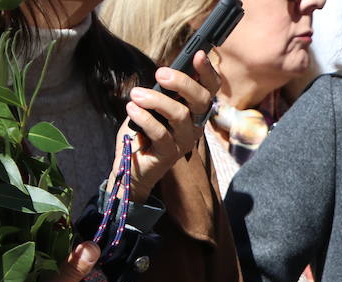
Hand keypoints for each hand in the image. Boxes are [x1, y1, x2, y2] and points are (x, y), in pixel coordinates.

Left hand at [120, 51, 222, 200]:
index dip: (207, 72)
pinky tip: (131, 109)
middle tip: (160, 73)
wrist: (132, 165)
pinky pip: (161, 133)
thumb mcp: (153, 106)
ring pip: (181, 115)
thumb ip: (163, 91)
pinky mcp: (169, 154)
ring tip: (136, 94)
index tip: (198, 55)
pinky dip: (144, 117)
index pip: (209, 90)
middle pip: (201, 100)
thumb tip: (165, 72)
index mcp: (194, 111)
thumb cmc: (143, 131)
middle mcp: (195, 126)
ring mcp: (184, 141)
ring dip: (156, 100)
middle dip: (183, 83)